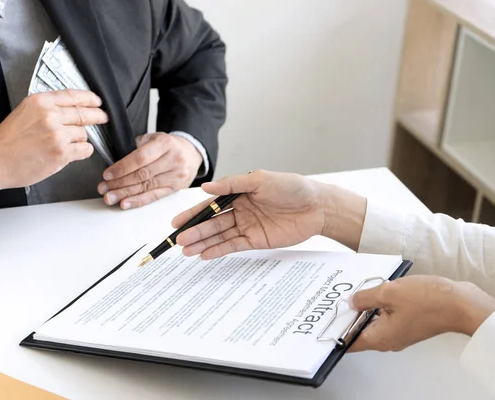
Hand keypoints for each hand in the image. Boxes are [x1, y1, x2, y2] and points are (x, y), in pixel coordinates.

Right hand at [0, 89, 107, 193]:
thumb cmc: (6, 141)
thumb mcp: (24, 112)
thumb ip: (47, 109)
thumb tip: (71, 109)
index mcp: (40, 102)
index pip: (73, 96)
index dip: (89, 99)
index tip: (97, 101)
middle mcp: (50, 115)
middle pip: (84, 113)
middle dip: (98, 116)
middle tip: (103, 118)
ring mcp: (57, 134)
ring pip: (84, 134)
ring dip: (80, 139)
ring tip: (68, 145)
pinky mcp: (61, 152)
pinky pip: (84, 149)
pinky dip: (83, 151)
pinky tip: (74, 153)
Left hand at [98, 132, 202, 208]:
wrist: (191, 153)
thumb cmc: (169, 146)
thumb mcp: (154, 138)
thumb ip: (136, 147)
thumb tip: (115, 163)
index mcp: (165, 144)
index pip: (140, 158)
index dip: (122, 168)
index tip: (107, 175)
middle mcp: (173, 160)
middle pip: (142, 175)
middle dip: (119, 183)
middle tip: (104, 188)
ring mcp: (176, 176)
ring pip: (146, 187)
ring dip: (125, 194)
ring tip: (110, 197)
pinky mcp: (175, 188)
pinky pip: (154, 196)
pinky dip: (138, 201)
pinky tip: (126, 203)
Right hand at [172, 170, 331, 259]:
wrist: (318, 207)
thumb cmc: (292, 188)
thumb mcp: (260, 180)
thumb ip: (232, 184)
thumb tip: (206, 187)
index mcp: (239, 193)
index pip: (211, 205)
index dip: (193, 213)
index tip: (177, 222)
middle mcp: (240, 210)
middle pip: (212, 222)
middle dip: (195, 231)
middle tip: (178, 240)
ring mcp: (247, 226)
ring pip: (220, 235)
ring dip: (203, 242)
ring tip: (186, 250)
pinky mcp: (256, 240)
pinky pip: (234, 246)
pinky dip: (219, 250)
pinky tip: (205, 255)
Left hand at [348, 276, 494, 351]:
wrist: (461, 303)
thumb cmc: (429, 302)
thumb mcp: (388, 293)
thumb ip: (365, 298)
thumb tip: (352, 301)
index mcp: (380, 338)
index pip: (349, 341)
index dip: (336, 329)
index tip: (328, 316)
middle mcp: (388, 339)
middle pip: (360, 329)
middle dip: (351, 313)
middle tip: (342, 296)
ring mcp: (400, 331)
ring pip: (374, 320)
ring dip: (367, 305)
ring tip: (361, 288)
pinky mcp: (409, 322)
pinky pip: (388, 314)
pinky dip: (381, 303)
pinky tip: (380, 288)